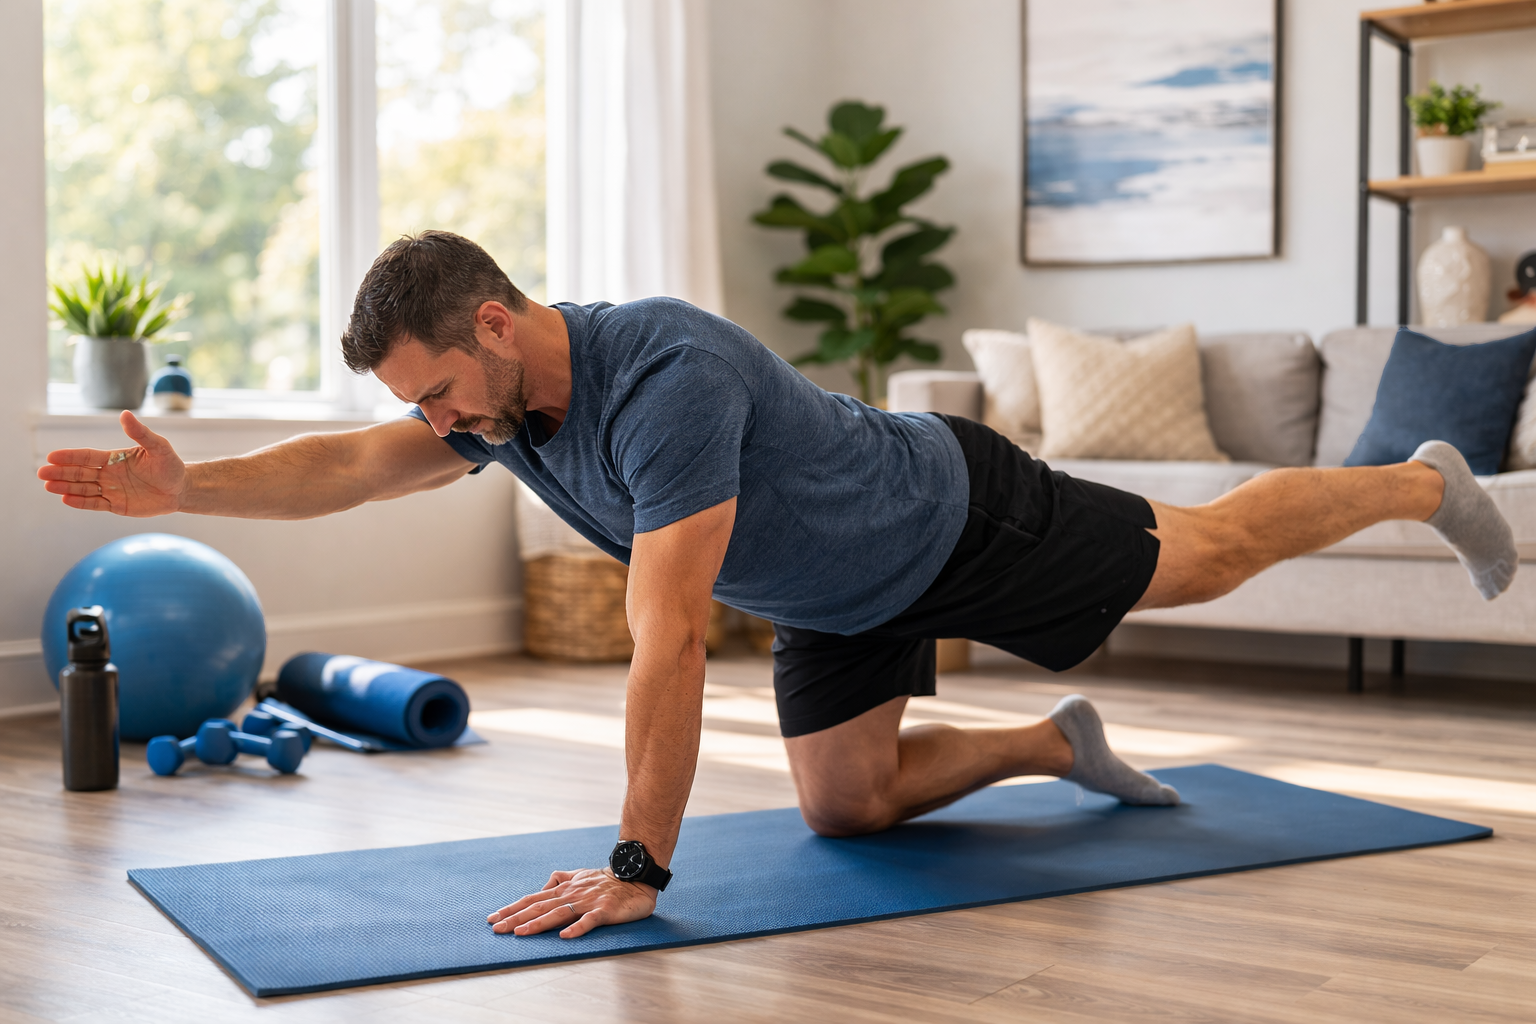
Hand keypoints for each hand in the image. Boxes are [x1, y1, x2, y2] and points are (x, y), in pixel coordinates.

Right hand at [37, 411, 186, 516]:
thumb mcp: (158, 447)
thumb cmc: (170, 465)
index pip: (87, 456)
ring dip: (66, 488)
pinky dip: (81, 503)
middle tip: (42, 474)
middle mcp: (108, 474)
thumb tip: (125, 414)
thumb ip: (141, 433)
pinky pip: (95, 504)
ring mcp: (111, 490)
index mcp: (114, 458)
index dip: (70, 457)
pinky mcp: (117, 506)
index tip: (52, 457)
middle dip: (61, 473)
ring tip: (49, 487)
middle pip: (80, 473)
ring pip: (84, 489)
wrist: (182, 489)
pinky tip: (66, 500)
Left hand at [487, 867, 655, 938]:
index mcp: (565, 889)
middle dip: (516, 918)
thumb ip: (561, 879)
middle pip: (539, 907)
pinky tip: (565, 936)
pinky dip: (577, 928)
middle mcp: (572, 895)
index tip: (493, 918)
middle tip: (496, 928)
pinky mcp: (605, 910)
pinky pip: (590, 920)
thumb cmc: (608, 879)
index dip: (512, 909)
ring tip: (521, 932)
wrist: (636, 876)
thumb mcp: (580, 875)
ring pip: (559, 913)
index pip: (533, 899)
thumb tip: (543, 886)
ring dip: (538, 923)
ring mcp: (588, 902)